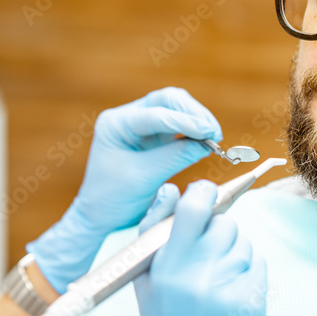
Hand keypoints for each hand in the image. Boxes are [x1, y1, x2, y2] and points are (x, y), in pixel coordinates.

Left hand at [27, 88, 221, 292]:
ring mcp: (141, 124)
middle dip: (193, 113)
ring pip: (176, 108)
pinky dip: (193, 131)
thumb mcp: (143, 178)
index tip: (209, 133)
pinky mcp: (154, 136)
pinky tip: (205, 143)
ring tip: (213, 138)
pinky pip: (179, 124)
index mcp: (116, 124)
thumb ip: (175, 158)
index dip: (185, 122)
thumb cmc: (113, 198)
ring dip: (196, 119)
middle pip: (167, 100)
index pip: (155, 115)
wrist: (102, 215)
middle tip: (214, 134)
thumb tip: (206, 144)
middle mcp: (128, 117)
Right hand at [101, 181, 266, 315]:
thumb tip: (172, 188)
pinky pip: (259, 264)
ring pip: (244, 243)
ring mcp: (230, 289)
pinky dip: (248, 272)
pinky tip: (230, 293)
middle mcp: (200, 274)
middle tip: (205, 255)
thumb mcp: (144, 276)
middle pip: (225, 222)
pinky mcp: (254, 303)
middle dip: (217, 231)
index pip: (194, 206)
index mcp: (168, 264)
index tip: (205, 195)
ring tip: (215, 280)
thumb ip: (153, 228)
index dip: (203, 192)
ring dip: (233, 253)